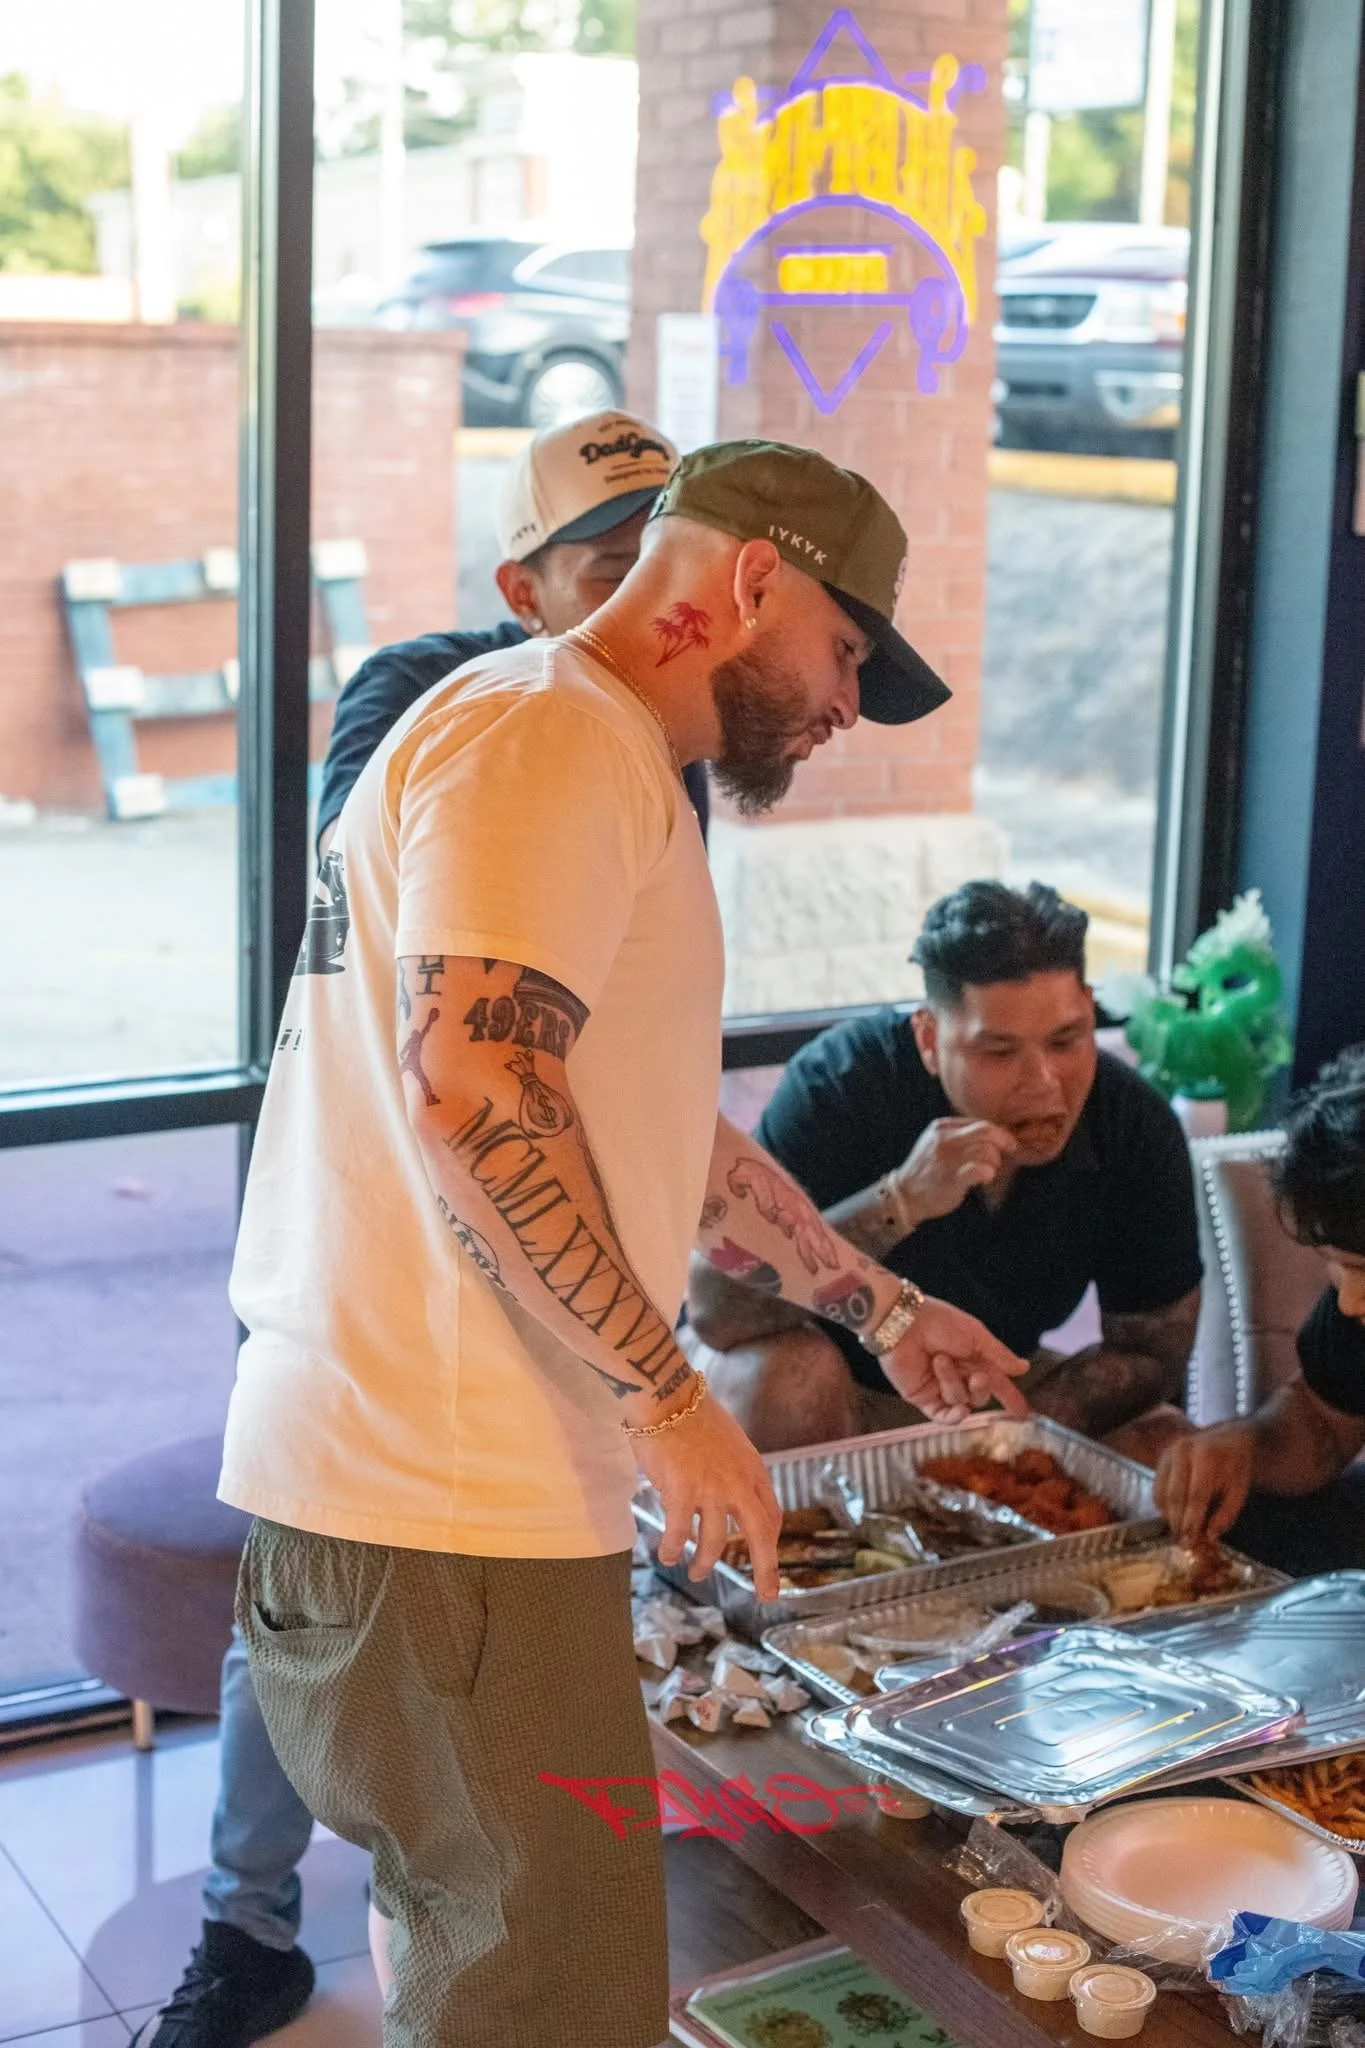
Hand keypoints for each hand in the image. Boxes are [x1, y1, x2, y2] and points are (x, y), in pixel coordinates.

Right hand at [634, 1387, 782, 1600]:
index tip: (767, 1556)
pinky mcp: (681, 1492)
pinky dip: (671, 1548)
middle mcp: (738, 1483)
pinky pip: (677, 1533)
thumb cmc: (693, 1413)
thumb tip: (731, 1493)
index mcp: (753, 1469)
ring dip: (705, 1563)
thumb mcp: (730, 1441)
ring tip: (697, 1574)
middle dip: (766, 1569)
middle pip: (760, 1535)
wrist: (666, 1397)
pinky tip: (666, 1555)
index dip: (770, 1540)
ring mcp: (711, 1490)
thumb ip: (734, 1470)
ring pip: (713, 1541)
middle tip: (767, 1595)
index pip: (771, 1514)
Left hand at [880, 1296, 1029, 1422]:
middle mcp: (958, 1375)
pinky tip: (961, 1412)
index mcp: (973, 1358)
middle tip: (976, 1374)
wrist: (903, 1323)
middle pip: (981, 1396)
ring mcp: (939, 1388)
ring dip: (953, 1383)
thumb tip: (1023, 1368)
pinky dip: (954, 1417)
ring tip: (939, 1360)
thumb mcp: (975, 1335)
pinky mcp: (922, 1398)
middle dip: (982, 1387)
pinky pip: (943, 1416)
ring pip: (962, 1402)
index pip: (996, 1382)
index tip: (1024, 1412)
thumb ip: (998, 1355)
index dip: (1010, 1397)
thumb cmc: (938, 1321)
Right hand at [891, 1118, 1019, 1226]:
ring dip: (995, 1162)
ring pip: (987, 1151)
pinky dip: (989, 1173)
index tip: (1006, 1143)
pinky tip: (985, 1178)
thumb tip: (994, 1134)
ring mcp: (947, 1158)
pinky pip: (981, 1169)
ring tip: (990, 1171)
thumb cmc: (927, 1171)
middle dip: (1004, 1141)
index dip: (998, 1132)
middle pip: (986, 1131)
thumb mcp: (937, 1143)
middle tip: (1010, 1151)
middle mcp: (944, 1139)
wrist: (905, 1196)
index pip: (979, 1123)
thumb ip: (959, 1135)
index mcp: (941, 1127)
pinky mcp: (952, 1178)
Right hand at [1154, 1423, 1255, 1542]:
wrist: (1228, 1437)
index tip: (1191, 1540)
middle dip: (1178, 1522)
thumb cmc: (1235, 1465)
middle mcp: (1182, 1451)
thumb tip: (1209, 1536)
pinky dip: (1163, 1507)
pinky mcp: (1161, 1458)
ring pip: (1162, 1493)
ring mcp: (1168, 1453)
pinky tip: (1174, 1517)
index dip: (1192, 1519)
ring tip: (1180, 1532)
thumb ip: (1226, 1514)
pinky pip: (1157, 1488)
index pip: (1196, 1494)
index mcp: (1206, 1456)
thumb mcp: (1240, 1489)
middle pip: (1175, 1495)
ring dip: (1169, 1517)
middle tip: (1183, 1543)